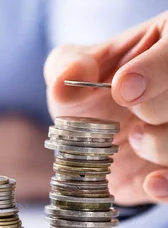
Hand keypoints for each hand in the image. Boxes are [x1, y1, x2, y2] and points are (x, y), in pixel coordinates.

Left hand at [45, 12, 167, 205]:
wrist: (89, 135)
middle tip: (130, 112)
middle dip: (154, 108)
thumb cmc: (88, 90)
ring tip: (134, 138)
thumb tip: (71, 74)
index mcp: (167, 44)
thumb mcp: (72, 69)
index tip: (122, 89)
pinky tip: (151, 183)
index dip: (154, 70)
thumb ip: (68, 64)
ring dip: (159, 145)